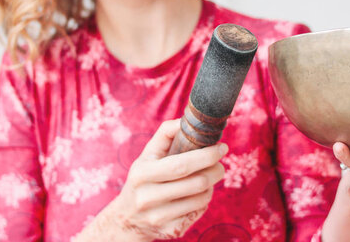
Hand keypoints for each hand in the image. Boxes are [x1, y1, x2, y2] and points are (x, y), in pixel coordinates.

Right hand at [80, 120, 226, 241]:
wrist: (127, 218)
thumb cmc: (144, 177)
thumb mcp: (147, 155)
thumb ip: (166, 134)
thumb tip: (186, 120)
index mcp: (142, 173)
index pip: (181, 164)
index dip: (206, 156)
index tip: (222, 147)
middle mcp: (148, 198)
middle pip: (196, 183)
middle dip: (216, 170)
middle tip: (221, 163)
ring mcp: (159, 217)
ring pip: (201, 198)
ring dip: (211, 185)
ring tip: (207, 177)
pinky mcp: (171, 230)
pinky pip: (199, 212)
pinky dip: (204, 201)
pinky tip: (197, 195)